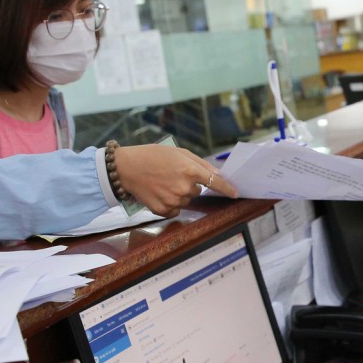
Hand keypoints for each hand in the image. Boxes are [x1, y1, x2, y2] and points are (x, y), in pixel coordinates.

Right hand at [113, 144, 237, 215]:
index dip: (227, 188)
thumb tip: (217, 174)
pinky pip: (175, 210)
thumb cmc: (153, 156)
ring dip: (179, 193)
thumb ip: (200, 164)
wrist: (126, 168)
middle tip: (172, 175)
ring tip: (163, 182)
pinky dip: (170, 203)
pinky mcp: (162, 210)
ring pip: (186, 200)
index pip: (215, 182)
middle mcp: (184, 187)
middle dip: (189, 184)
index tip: (235, 193)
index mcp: (189, 170)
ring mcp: (173, 200)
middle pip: (198, 191)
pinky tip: (159, 192)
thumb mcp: (179, 152)